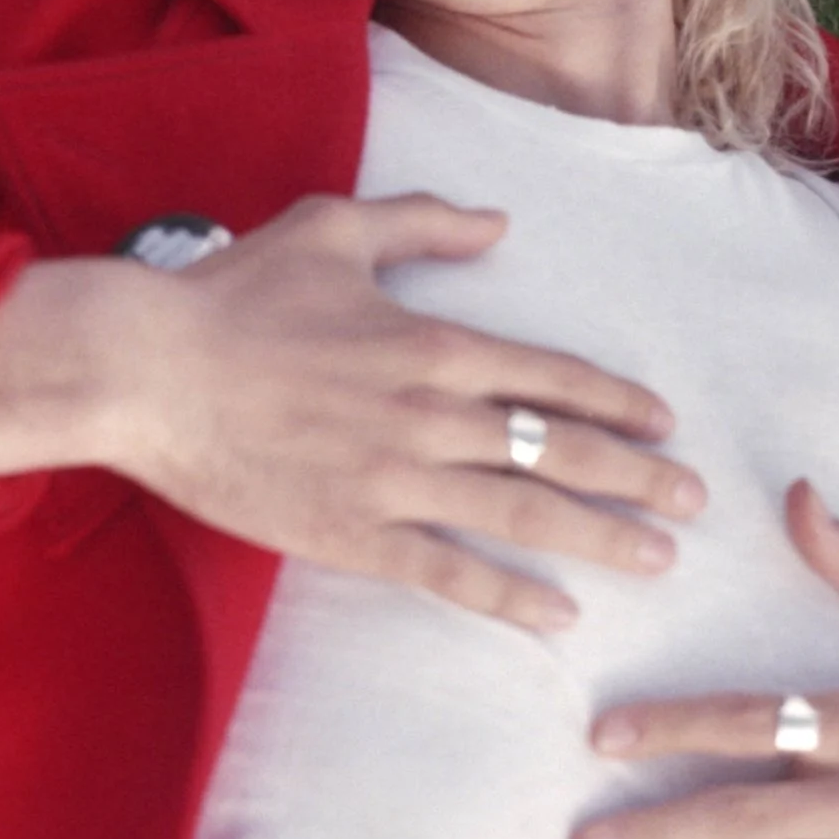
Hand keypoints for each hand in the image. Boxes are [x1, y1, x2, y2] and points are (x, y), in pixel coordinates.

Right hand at [0, 193, 704, 630]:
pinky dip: (509, 596)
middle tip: (694, 502)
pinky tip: (560, 615)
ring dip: (600, 537)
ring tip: (657, 559)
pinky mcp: (352, 534)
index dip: (618, 403)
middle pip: (561, 450)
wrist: (145, 371)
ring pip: (523, 514)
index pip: (553, 378)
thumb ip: (423, 223)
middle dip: (639, 477)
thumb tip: (497, 224)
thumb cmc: (232, 295)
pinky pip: (448, 573)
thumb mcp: (333, 230)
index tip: (664, 426)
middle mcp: (431, 415)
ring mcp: (395, 481)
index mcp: (433, 344)